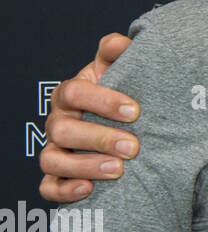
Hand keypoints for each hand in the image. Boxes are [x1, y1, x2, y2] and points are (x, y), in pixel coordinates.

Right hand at [38, 33, 138, 202]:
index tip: (135, 111)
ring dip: (84, 165)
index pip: (74, 93)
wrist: (124, 123)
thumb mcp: (121, 71)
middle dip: (99, 138)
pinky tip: (88, 189)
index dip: (102, 101)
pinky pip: (48, 187)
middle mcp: (58, 122)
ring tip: (117, 169)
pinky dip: (64, 190)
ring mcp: (54, 149)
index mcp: (71, 94)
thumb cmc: (122, 93)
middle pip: (62, 129)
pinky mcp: (57, 176)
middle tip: (133, 147)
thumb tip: (120, 42)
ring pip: (52, 159)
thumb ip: (118, 53)